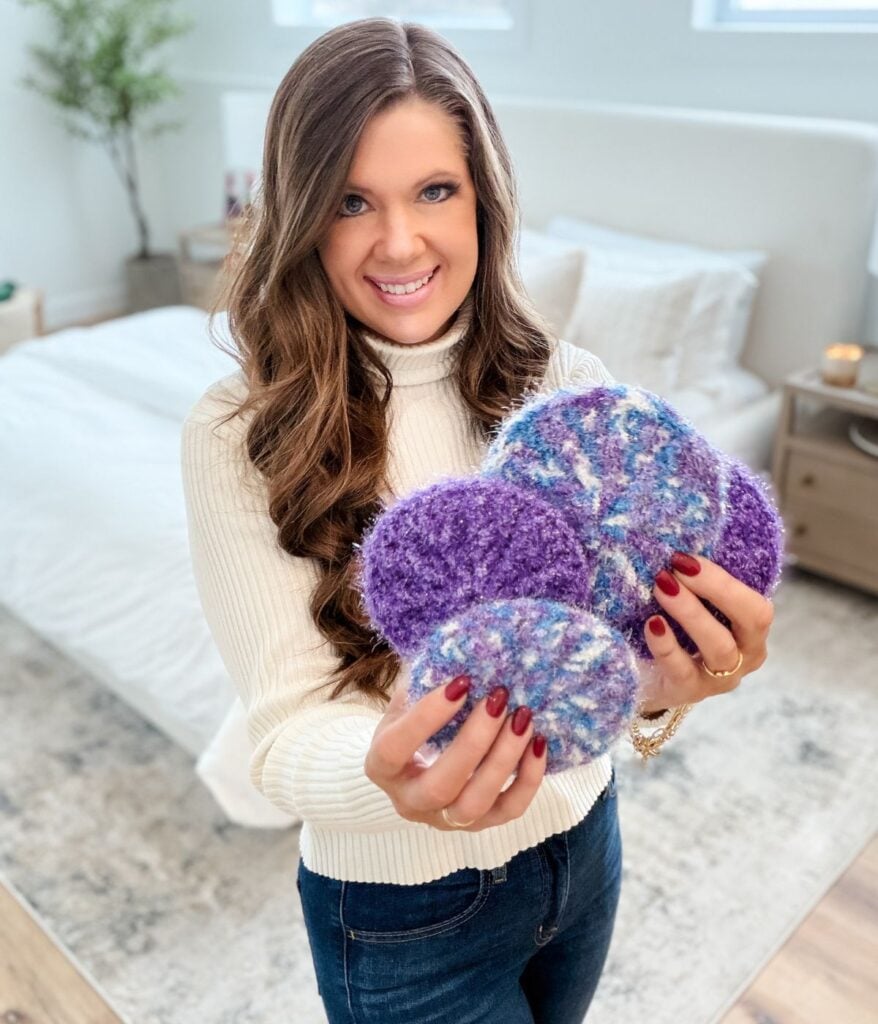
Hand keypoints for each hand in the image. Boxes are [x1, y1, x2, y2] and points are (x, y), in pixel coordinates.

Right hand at [364, 676, 546, 831]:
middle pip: (441, 785)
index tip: (461, 682)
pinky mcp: (480, 825)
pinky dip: (529, 779)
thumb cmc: (413, 721)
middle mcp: (408, 801)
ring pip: (475, 804)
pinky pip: (509, 810)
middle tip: (500, 698)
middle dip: (475, 741)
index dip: (427, 717)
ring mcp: (444, 819)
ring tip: (523, 718)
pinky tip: (538, 743)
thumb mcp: (407, 699)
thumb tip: (458, 648)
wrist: (416, 765)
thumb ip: (423, 680)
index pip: (396, 748)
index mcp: (382, 766)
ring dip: (504, 760)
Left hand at [639, 551, 774, 712]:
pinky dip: (667, 644)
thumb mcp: (691, 603)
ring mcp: (719, 678)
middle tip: (676, 568)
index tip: (688, 558)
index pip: (756, 605)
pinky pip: (682, 669)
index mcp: (750, 629)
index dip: (725, 580)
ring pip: (720, 647)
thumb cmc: (674, 629)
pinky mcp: (688, 691)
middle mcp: (744, 655)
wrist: (643, 677)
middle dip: (716, 589)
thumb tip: (679, 549)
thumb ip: (694, 582)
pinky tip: (652, 624)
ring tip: (662, 587)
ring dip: (691, 613)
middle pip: (751, 622)